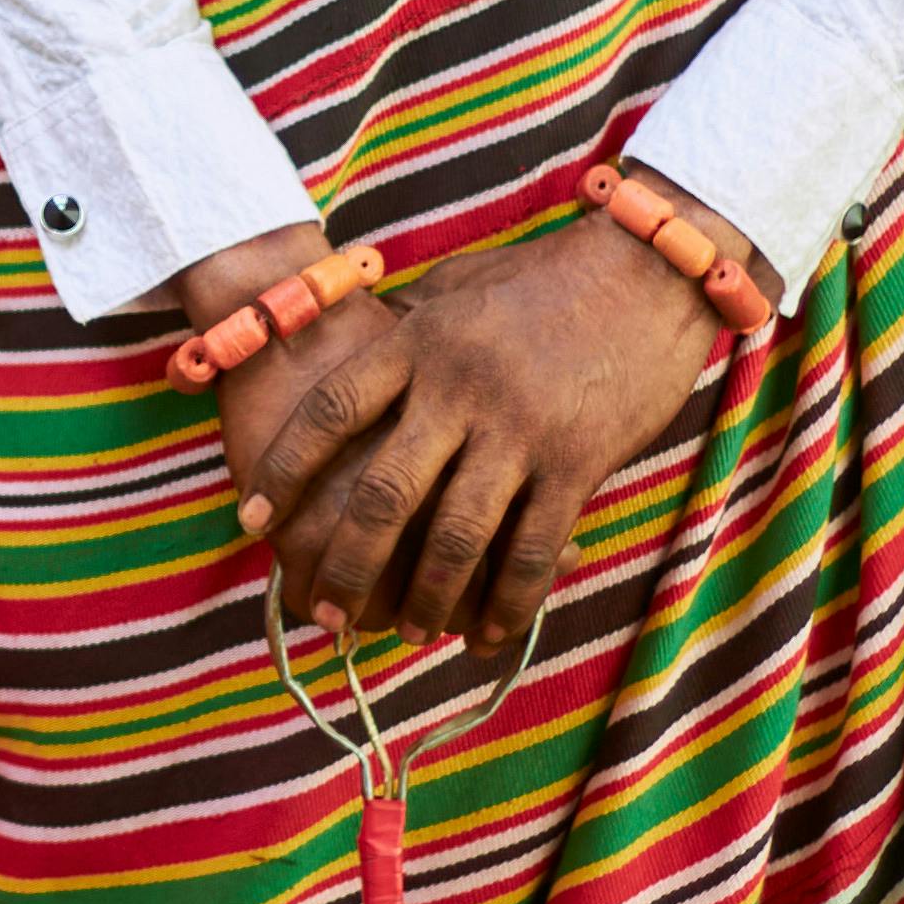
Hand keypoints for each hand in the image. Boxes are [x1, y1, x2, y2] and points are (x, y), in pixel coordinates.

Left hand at [192, 202, 757, 664]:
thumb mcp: (458, 287)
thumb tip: (356, 362)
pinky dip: (508, 603)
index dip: (284, 470)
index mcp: (420, 342)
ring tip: (408, 632)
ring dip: (426, 599)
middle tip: (326, 611)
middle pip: (383, 495)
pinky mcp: (578, 462)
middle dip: (347, 565)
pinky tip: (489, 634)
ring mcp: (520, 430)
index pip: (331, 412)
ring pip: (455, 539)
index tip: (252, 519)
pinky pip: (533, 551)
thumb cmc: (546, 276)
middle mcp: (460, 389)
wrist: (650, 269)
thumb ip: (405, 330)